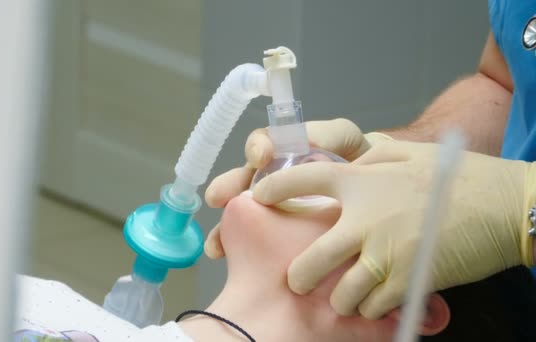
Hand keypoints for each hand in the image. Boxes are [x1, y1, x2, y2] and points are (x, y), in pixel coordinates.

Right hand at [203, 118, 389, 258]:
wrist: (384, 198)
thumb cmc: (362, 163)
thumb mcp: (347, 141)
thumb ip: (328, 135)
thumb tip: (306, 141)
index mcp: (286, 154)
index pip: (263, 144)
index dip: (258, 147)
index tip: (261, 158)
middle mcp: (274, 180)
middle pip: (244, 180)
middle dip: (228, 187)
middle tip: (219, 198)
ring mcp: (276, 210)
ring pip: (243, 214)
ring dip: (225, 226)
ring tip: (217, 243)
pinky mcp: (280, 235)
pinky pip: (254, 239)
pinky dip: (236, 247)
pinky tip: (225, 256)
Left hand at [252, 139, 535, 318]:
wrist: (505, 205)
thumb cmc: (458, 176)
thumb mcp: (407, 154)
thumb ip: (369, 158)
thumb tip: (348, 160)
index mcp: (362, 181)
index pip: (301, 180)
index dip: (273, 189)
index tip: (259, 197)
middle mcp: (365, 218)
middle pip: (311, 259)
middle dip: (299, 276)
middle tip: (297, 279)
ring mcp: (385, 252)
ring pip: (340, 292)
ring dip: (338, 298)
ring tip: (343, 295)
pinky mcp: (408, 280)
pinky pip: (372, 306)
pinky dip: (369, 308)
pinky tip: (376, 300)